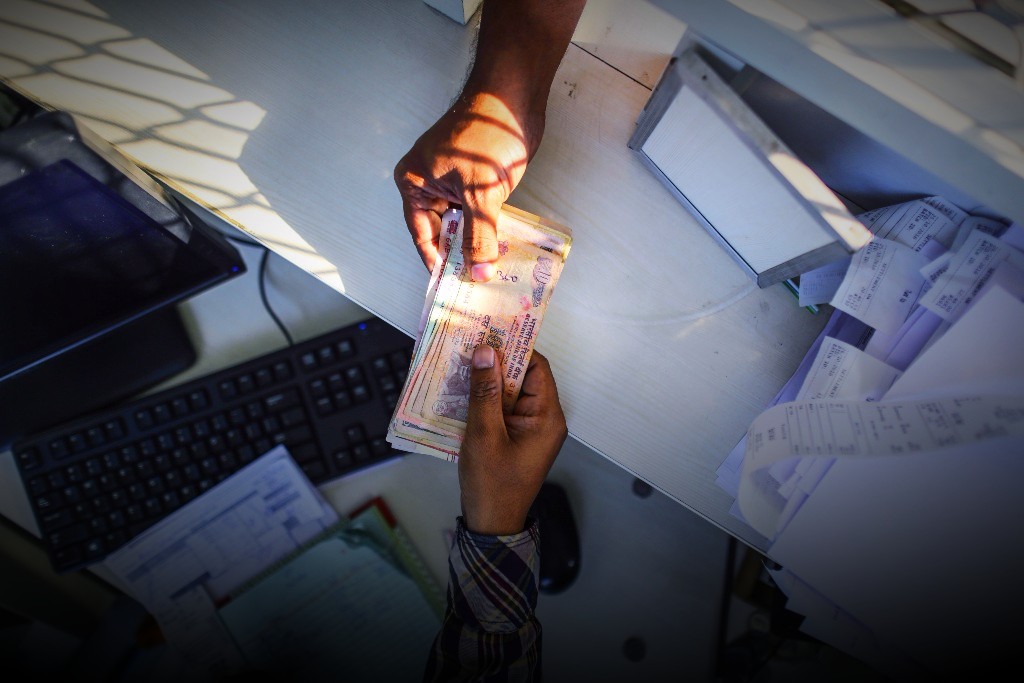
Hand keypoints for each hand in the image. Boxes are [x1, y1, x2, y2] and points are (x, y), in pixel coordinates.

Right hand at [394, 91, 541, 280]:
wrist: (514, 97)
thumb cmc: (486, 135)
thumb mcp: (480, 192)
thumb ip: (479, 235)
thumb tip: (479, 272)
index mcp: (415, 183)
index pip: (422, 235)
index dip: (438, 263)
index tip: (452, 288)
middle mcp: (429, 185)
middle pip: (442, 233)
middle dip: (460, 257)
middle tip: (476, 286)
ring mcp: (454, 183)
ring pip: (463, 225)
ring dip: (478, 245)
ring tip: (491, 274)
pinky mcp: (477, 181)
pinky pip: (479, 214)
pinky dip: (490, 230)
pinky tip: (503, 250)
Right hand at [459, 345, 567, 534]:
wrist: (491, 525)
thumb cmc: (492, 484)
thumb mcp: (484, 435)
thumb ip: (485, 392)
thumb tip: (485, 351)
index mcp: (547, 417)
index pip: (537, 368)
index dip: (514, 348)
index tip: (488, 333)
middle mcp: (543, 419)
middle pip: (523, 377)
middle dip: (496, 362)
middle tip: (467, 344)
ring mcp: (529, 429)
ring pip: (510, 392)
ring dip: (486, 380)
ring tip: (459, 363)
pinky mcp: (515, 437)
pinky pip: (502, 408)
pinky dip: (484, 399)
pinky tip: (461, 391)